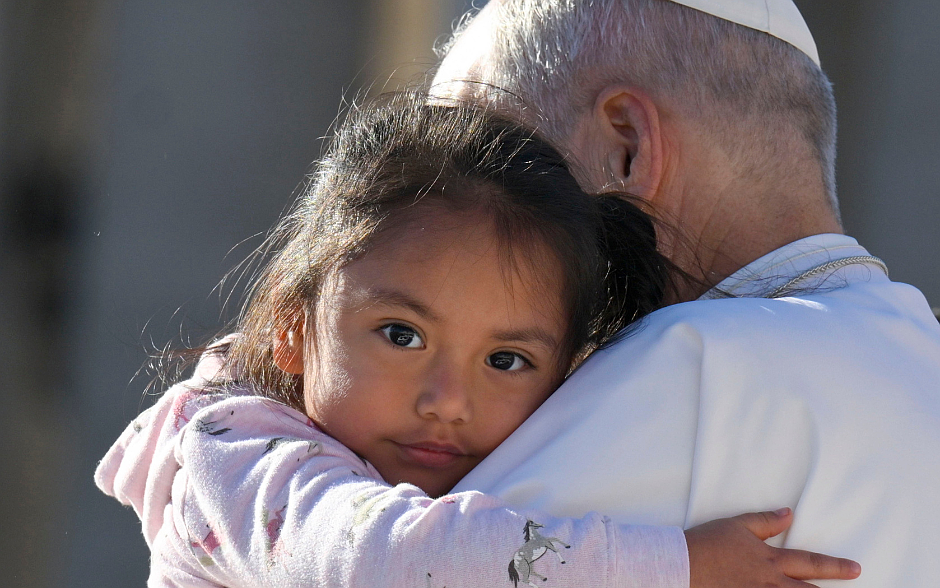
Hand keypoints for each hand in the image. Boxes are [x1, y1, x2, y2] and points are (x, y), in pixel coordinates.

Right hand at [685, 508, 860, 587]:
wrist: (682, 564)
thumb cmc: (708, 544)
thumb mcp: (737, 525)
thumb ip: (765, 521)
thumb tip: (788, 513)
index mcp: (770, 560)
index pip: (810, 563)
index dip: (835, 567)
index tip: (855, 569)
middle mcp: (770, 583)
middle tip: (853, 584)